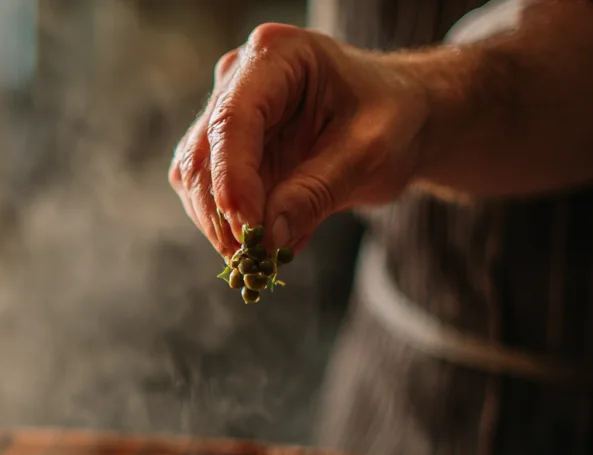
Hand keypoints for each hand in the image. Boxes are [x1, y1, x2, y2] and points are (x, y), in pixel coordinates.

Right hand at [168, 24, 429, 257]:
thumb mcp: (371, 152)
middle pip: (203, 151)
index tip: (249, 230)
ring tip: (261, 260)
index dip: (233, 178)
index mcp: (276, 55)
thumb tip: (270, 238)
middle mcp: (238, 78)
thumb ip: (318, 191)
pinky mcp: (223, 152)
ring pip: (194, 178)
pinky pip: (208, 195)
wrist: (398, 120)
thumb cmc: (393, 118)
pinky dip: (231, 228)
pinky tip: (266, 247)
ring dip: (220, 225)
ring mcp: (224, 114)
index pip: (233, 118)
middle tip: (251, 260)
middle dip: (221, 211)